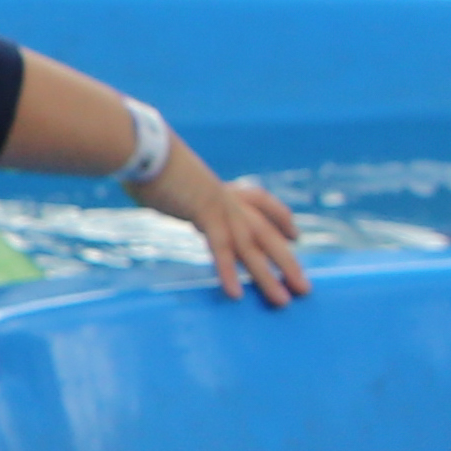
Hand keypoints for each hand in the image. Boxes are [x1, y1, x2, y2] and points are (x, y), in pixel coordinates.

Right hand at [144, 154, 308, 306]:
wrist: (146, 148)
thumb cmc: (149, 160)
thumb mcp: (170, 177)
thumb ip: (176, 189)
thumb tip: (158, 190)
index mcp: (222, 187)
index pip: (262, 202)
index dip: (282, 219)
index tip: (295, 236)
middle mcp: (229, 198)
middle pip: (267, 234)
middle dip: (287, 262)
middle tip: (304, 288)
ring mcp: (220, 206)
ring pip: (251, 248)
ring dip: (267, 276)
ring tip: (283, 301)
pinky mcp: (204, 213)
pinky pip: (221, 248)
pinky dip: (228, 271)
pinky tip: (235, 294)